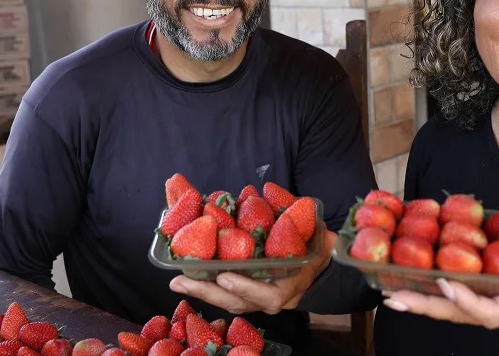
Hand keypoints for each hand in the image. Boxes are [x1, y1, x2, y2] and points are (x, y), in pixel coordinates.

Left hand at [169, 230, 336, 314]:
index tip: (225, 276)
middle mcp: (277, 299)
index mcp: (293, 284)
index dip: (248, 288)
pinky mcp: (250, 296)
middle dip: (210, 293)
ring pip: (230, 302)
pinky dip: (207, 288)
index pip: (271, 296)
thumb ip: (300, 217)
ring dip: (202, 291)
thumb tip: (279, 193)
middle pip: (241, 304)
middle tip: (182, 281)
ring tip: (178, 280)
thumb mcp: (313, 228)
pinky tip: (185, 279)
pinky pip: (228, 297)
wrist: (320, 257)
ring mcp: (261, 300)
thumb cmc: (315, 240)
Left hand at [382, 239, 498, 330]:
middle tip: (394, 297)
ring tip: (389, 293)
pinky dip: (430, 294)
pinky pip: (453, 301)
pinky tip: (408, 285)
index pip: (490, 312)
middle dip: (426, 307)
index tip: (447, 283)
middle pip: (458, 315)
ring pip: (451, 310)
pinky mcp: (485, 299)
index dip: (467, 302)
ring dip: (420, 302)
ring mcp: (490, 307)